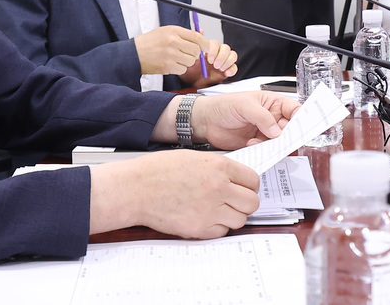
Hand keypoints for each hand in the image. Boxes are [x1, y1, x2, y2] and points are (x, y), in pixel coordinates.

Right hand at [90, 150, 259, 237]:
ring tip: (217, 210)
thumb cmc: (158, 170)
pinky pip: (222, 232)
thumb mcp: (193, 158)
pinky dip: (217, 227)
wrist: (136, 189)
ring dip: (232, 216)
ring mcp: (210, 210)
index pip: (253, 180)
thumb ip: (217, 168)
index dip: (248, 185)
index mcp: (219, 167)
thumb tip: (234, 178)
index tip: (243, 188)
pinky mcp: (199, 228)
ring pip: (240, 219)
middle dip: (244, 202)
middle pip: (251, 202)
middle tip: (234, 201)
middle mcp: (219, 188)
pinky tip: (205, 218)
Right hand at [134, 25, 211, 74]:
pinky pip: (183, 69)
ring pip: (191, 61)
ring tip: (177, 58)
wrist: (134, 54)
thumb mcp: (166, 31)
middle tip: (187, 54)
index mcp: (174, 31)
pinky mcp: (168, 66)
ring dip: (187, 62)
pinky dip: (180, 68)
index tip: (205, 47)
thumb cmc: (149, 42)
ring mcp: (171, 55)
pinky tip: (172, 64)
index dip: (204, 43)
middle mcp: (173, 41)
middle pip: (196, 50)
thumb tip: (202, 35)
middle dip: (194, 54)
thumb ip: (184, 34)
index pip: (196, 37)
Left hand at [179, 41, 238, 88]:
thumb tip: (200, 31)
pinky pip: (234, 67)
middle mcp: (217, 54)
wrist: (192, 85)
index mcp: (208, 50)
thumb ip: (195, 46)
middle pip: (226, 48)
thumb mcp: (189, 59)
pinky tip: (226, 73)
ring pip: (232, 55)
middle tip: (215, 65)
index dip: (214, 50)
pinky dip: (232, 69)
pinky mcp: (227, 70)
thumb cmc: (191, 73)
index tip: (209, 59)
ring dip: (227, 61)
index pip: (216, 43)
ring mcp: (223, 62)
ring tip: (220, 68)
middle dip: (221, 56)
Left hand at [191, 91, 298, 148]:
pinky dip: (264, 150)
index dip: (302, 118)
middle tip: (285, 140)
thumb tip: (277, 131)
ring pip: (280, 142)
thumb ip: (263, 117)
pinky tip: (252, 144)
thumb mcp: (245, 106)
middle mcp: (272, 118)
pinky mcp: (257, 144)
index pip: (294, 110)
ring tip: (264, 142)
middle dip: (290, 135)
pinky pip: (267, 150)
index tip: (304, 128)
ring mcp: (265, 132)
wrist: (205, 121)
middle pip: (290, 129)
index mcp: (273, 103)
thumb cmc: (224, 105)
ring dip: (275, 144)